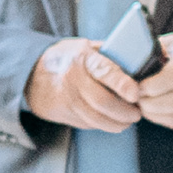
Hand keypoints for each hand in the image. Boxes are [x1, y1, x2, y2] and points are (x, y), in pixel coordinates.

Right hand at [24, 34, 144, 130]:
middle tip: (137, 113)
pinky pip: (87, 124)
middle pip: (103, 102)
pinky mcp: (61, 114)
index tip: (136, 93)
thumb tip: (141, 61)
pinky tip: (109, 120)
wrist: (31, 73)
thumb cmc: (68, 59)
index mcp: (83, 58)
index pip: (104, 71)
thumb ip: (110, 55)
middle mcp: (72, 79)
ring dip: (117, 123)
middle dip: (125, 112)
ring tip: (127, 120)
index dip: (122, 84)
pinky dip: (102, 125)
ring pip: (97, 119)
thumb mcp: (86, 47)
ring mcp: (65, 99)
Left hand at [136, 30, 172, 128]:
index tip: (136, 86)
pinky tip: (152, 111)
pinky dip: (161, 119)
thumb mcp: (166, 44)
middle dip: (149, 103)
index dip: (151, 86)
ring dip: (153, 113)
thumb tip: (130, 70)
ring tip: (141, 105)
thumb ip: (150, 54)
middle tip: (135, 99)